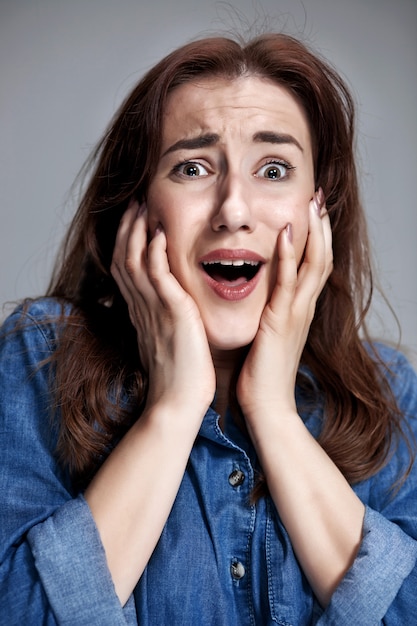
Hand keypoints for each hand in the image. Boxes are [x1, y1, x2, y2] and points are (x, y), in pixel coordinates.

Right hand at [111, 200, 215, 415]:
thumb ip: (164, 323)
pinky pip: (156, 274)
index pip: (127, 270)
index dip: (128, 243)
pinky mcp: (171, 313)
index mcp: (142, 314)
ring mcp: (153, 309)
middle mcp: (141, 308)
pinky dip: (155, 251)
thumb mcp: (167, 344)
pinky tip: (160, 232)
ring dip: (137, 231)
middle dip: (128, 228)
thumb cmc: (181, 378)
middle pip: (124, 258)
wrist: (179, 403)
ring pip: (134, 260)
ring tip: (144, 206)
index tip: (137, 221)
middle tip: (136, 203)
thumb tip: (169, 311)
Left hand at [237, 192, 332, 425]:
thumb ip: (271, 314)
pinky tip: (286, 233)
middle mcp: (304, 307)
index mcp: (299, 309)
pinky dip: (288, 256)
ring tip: (311, 204)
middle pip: (322, 258)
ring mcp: (296, 313)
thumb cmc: (262, 373)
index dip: (316, 238)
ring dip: (314, 232)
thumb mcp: (269, 335)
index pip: (314, 265)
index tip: (312, 212)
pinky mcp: (282, 321)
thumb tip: (263, 299)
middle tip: (318, 197)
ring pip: (313, 264)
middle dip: (321, 226)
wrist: (267, 405)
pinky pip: (288, 283)